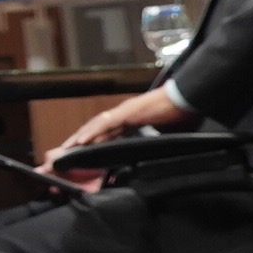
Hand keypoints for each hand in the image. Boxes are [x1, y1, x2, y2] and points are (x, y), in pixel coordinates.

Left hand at [45, 84, 196, 181]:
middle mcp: (123, 113)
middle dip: (80, 140)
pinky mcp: (130, 112)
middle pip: (96, 128)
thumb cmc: (180, 113)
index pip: (106, 132)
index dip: (92, 141)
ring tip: (67, 148)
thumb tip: (156, 154)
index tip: (80, 152)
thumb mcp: (164, 132)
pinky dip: (94, 132)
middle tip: (64, 152)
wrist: (188, 99)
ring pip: (97, 125)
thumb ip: (155, 141)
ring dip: (81, 137)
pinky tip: (83, 140)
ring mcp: (125, 111)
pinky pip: (108, 124)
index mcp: (130, 119)